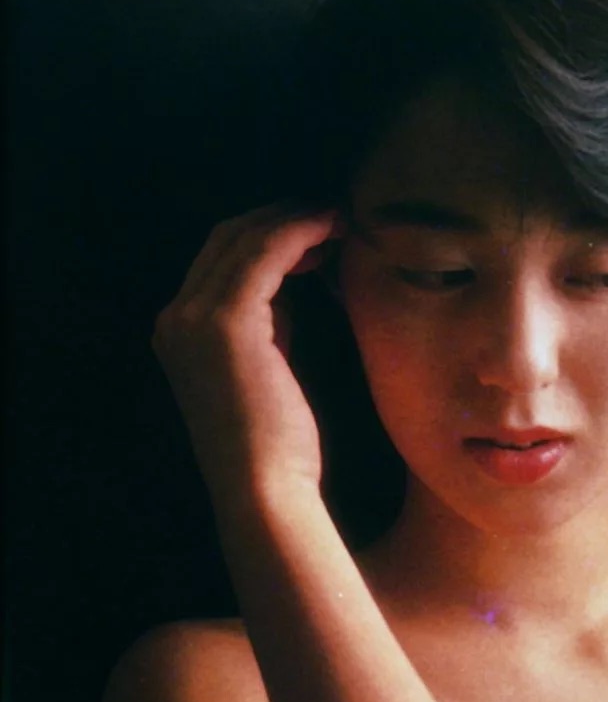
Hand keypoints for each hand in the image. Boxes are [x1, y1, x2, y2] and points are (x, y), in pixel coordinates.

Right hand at [152, 204, 341, 502]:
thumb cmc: (277, 443)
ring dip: (295, 219)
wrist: (264, 490)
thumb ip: (271, 326)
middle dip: (280, 219)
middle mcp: (175, 318)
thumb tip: (295, 286)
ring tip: (339, 216)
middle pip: (227, 239)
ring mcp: (194, 317)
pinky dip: (301, 231)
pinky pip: (266, 254)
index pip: (220, 260)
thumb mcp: (268, 369)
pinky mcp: (226, 322)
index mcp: (179, 332)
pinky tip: (334, 227)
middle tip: (331, 212)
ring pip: (245, 239)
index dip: (269, 236)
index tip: (316, 229)